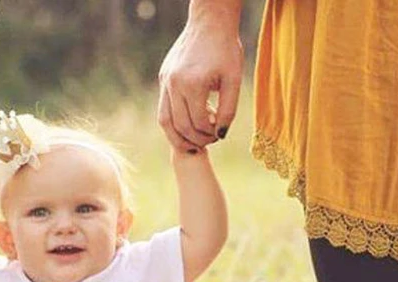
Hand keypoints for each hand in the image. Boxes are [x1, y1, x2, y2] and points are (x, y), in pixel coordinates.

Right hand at [158, 3, 243, 152]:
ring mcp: (165, 82)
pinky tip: (186, 126)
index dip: (210, 134)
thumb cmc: (226, 50)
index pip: (199, 123)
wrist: (209, 22)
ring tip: (193, 144)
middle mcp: (174, 84)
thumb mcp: (234, 80)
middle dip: (196, 139)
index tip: (219, 134)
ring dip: (178, 138)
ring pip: (165, 122)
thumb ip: (229, 110)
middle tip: (209, 141)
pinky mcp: (163, 79)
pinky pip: (164, 110)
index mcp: (193, 84)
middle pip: (181, 126)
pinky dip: (173, 124)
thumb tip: (220, 135)